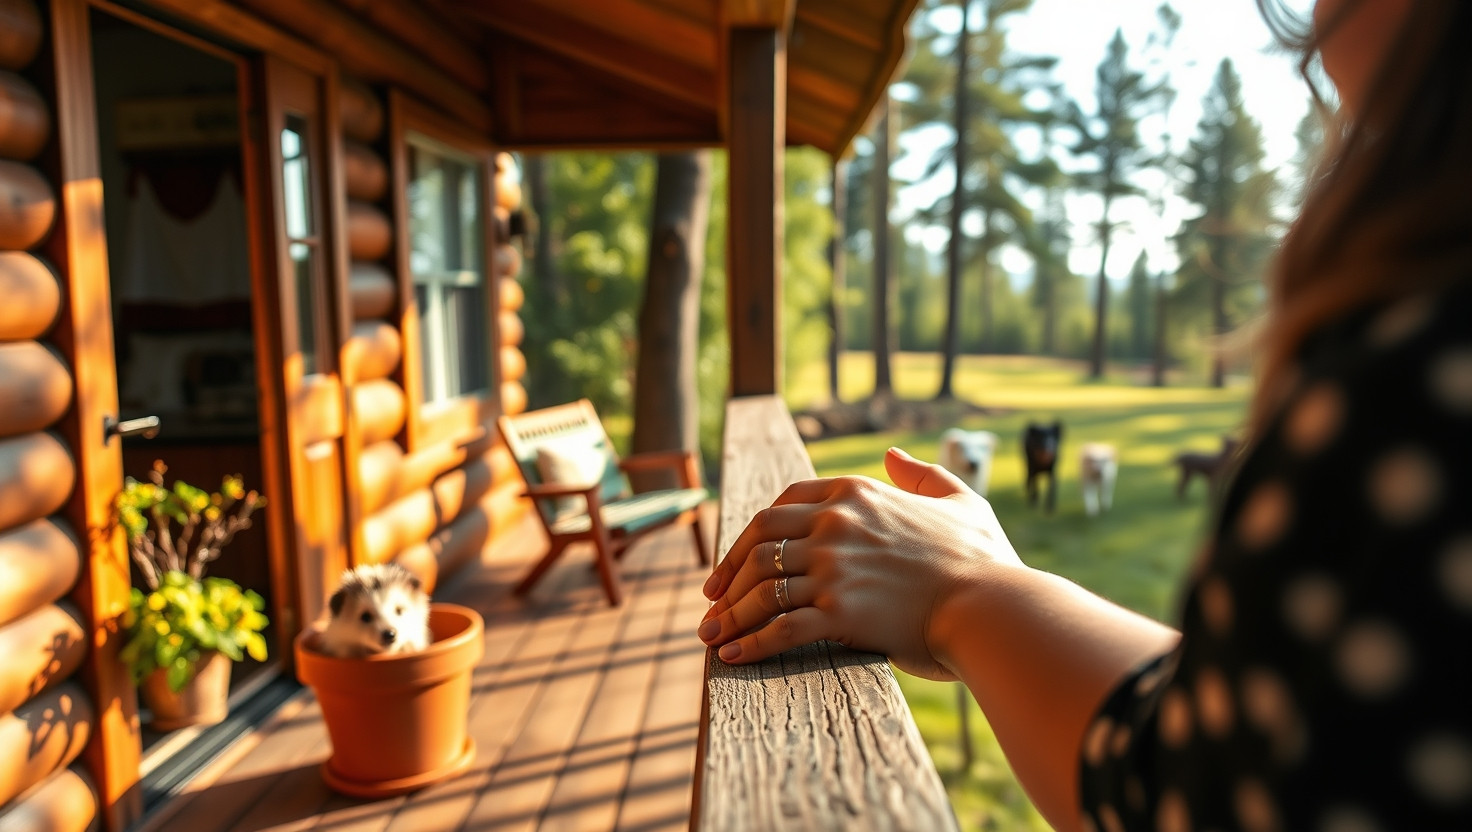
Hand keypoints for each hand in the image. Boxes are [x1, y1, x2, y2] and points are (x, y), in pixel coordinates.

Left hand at [698, 446, 1024, 679]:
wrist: (996, 606)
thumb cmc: (984, 559)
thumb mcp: (959, 499)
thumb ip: (921, 474)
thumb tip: (892, 453)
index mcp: (856, 493)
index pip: (780, 506)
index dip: (749, 535)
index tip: (737, 561)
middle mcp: (836, 524)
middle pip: (758, 544)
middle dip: (728, 576)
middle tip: (712, 603)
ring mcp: (834, 567)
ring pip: (761, 587)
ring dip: (730, 615)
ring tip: (712, 637)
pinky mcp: (838, 612)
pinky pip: (778, 627)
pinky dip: (750, 644)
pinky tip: (734, 658)